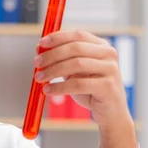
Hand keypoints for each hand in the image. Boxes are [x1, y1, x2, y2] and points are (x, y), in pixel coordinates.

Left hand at [34, 29, 137, 147]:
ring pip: (76, 64)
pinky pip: (78, 84)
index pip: (77, 35)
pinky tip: (48, 90)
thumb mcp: (74, 72)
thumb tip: (39, 50)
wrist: (110, 112)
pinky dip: (59, 87)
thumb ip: (61, 59)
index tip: (40, 44)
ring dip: (53, 71)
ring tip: (39, 78)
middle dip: (52, 55)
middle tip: (36, 63)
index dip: (57, 38)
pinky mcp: (108, 86)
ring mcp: (111, 69)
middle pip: (75, 48)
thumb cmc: (90, 90)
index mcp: (101, 46)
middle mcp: (109, 54)